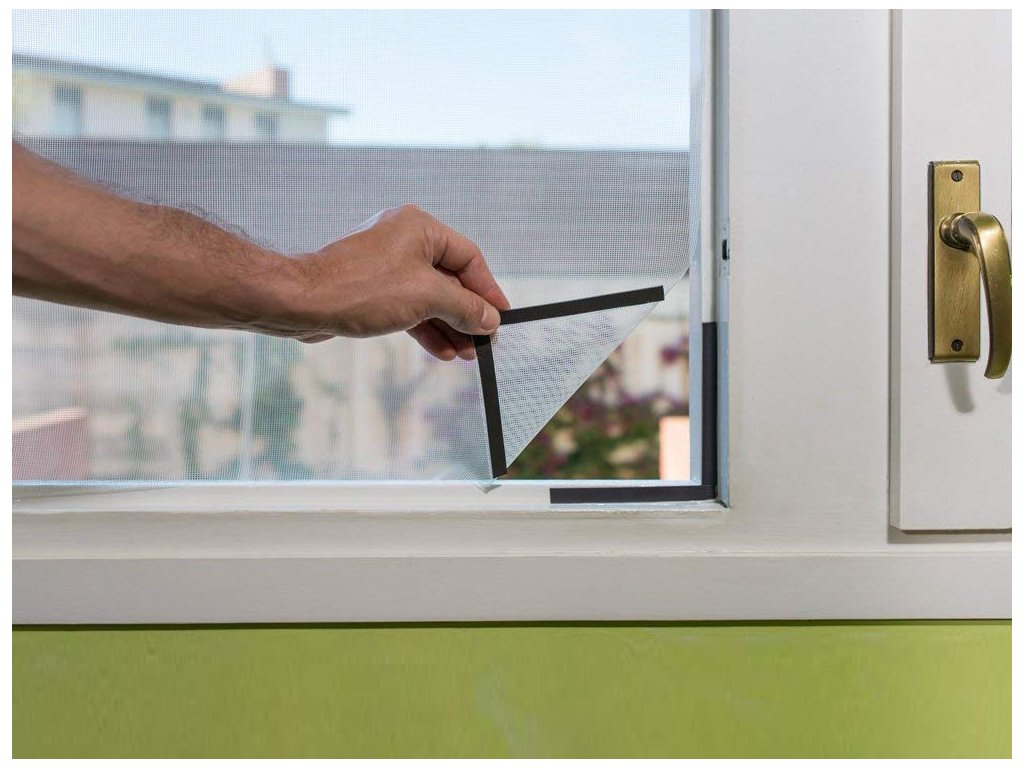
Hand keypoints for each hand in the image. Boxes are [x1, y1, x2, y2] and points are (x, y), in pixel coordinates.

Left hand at [282, 205, 509, 359]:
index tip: (502, 316)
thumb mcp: (427, 298)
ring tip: (467, 354)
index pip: (469, 258)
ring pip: (430, 298)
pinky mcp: (373, 289)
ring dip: (449, 327)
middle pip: (450, 279)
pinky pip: (409, 307)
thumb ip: (465, 308)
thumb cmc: (361, 288)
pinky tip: (442, 351)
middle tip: (484, 342)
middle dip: (467, 314)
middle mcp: (404, 241)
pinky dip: (426, 328)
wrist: (303, 302)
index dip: (488, 290)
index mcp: (420, 228)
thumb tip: (490, 320)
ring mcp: (387, 266)